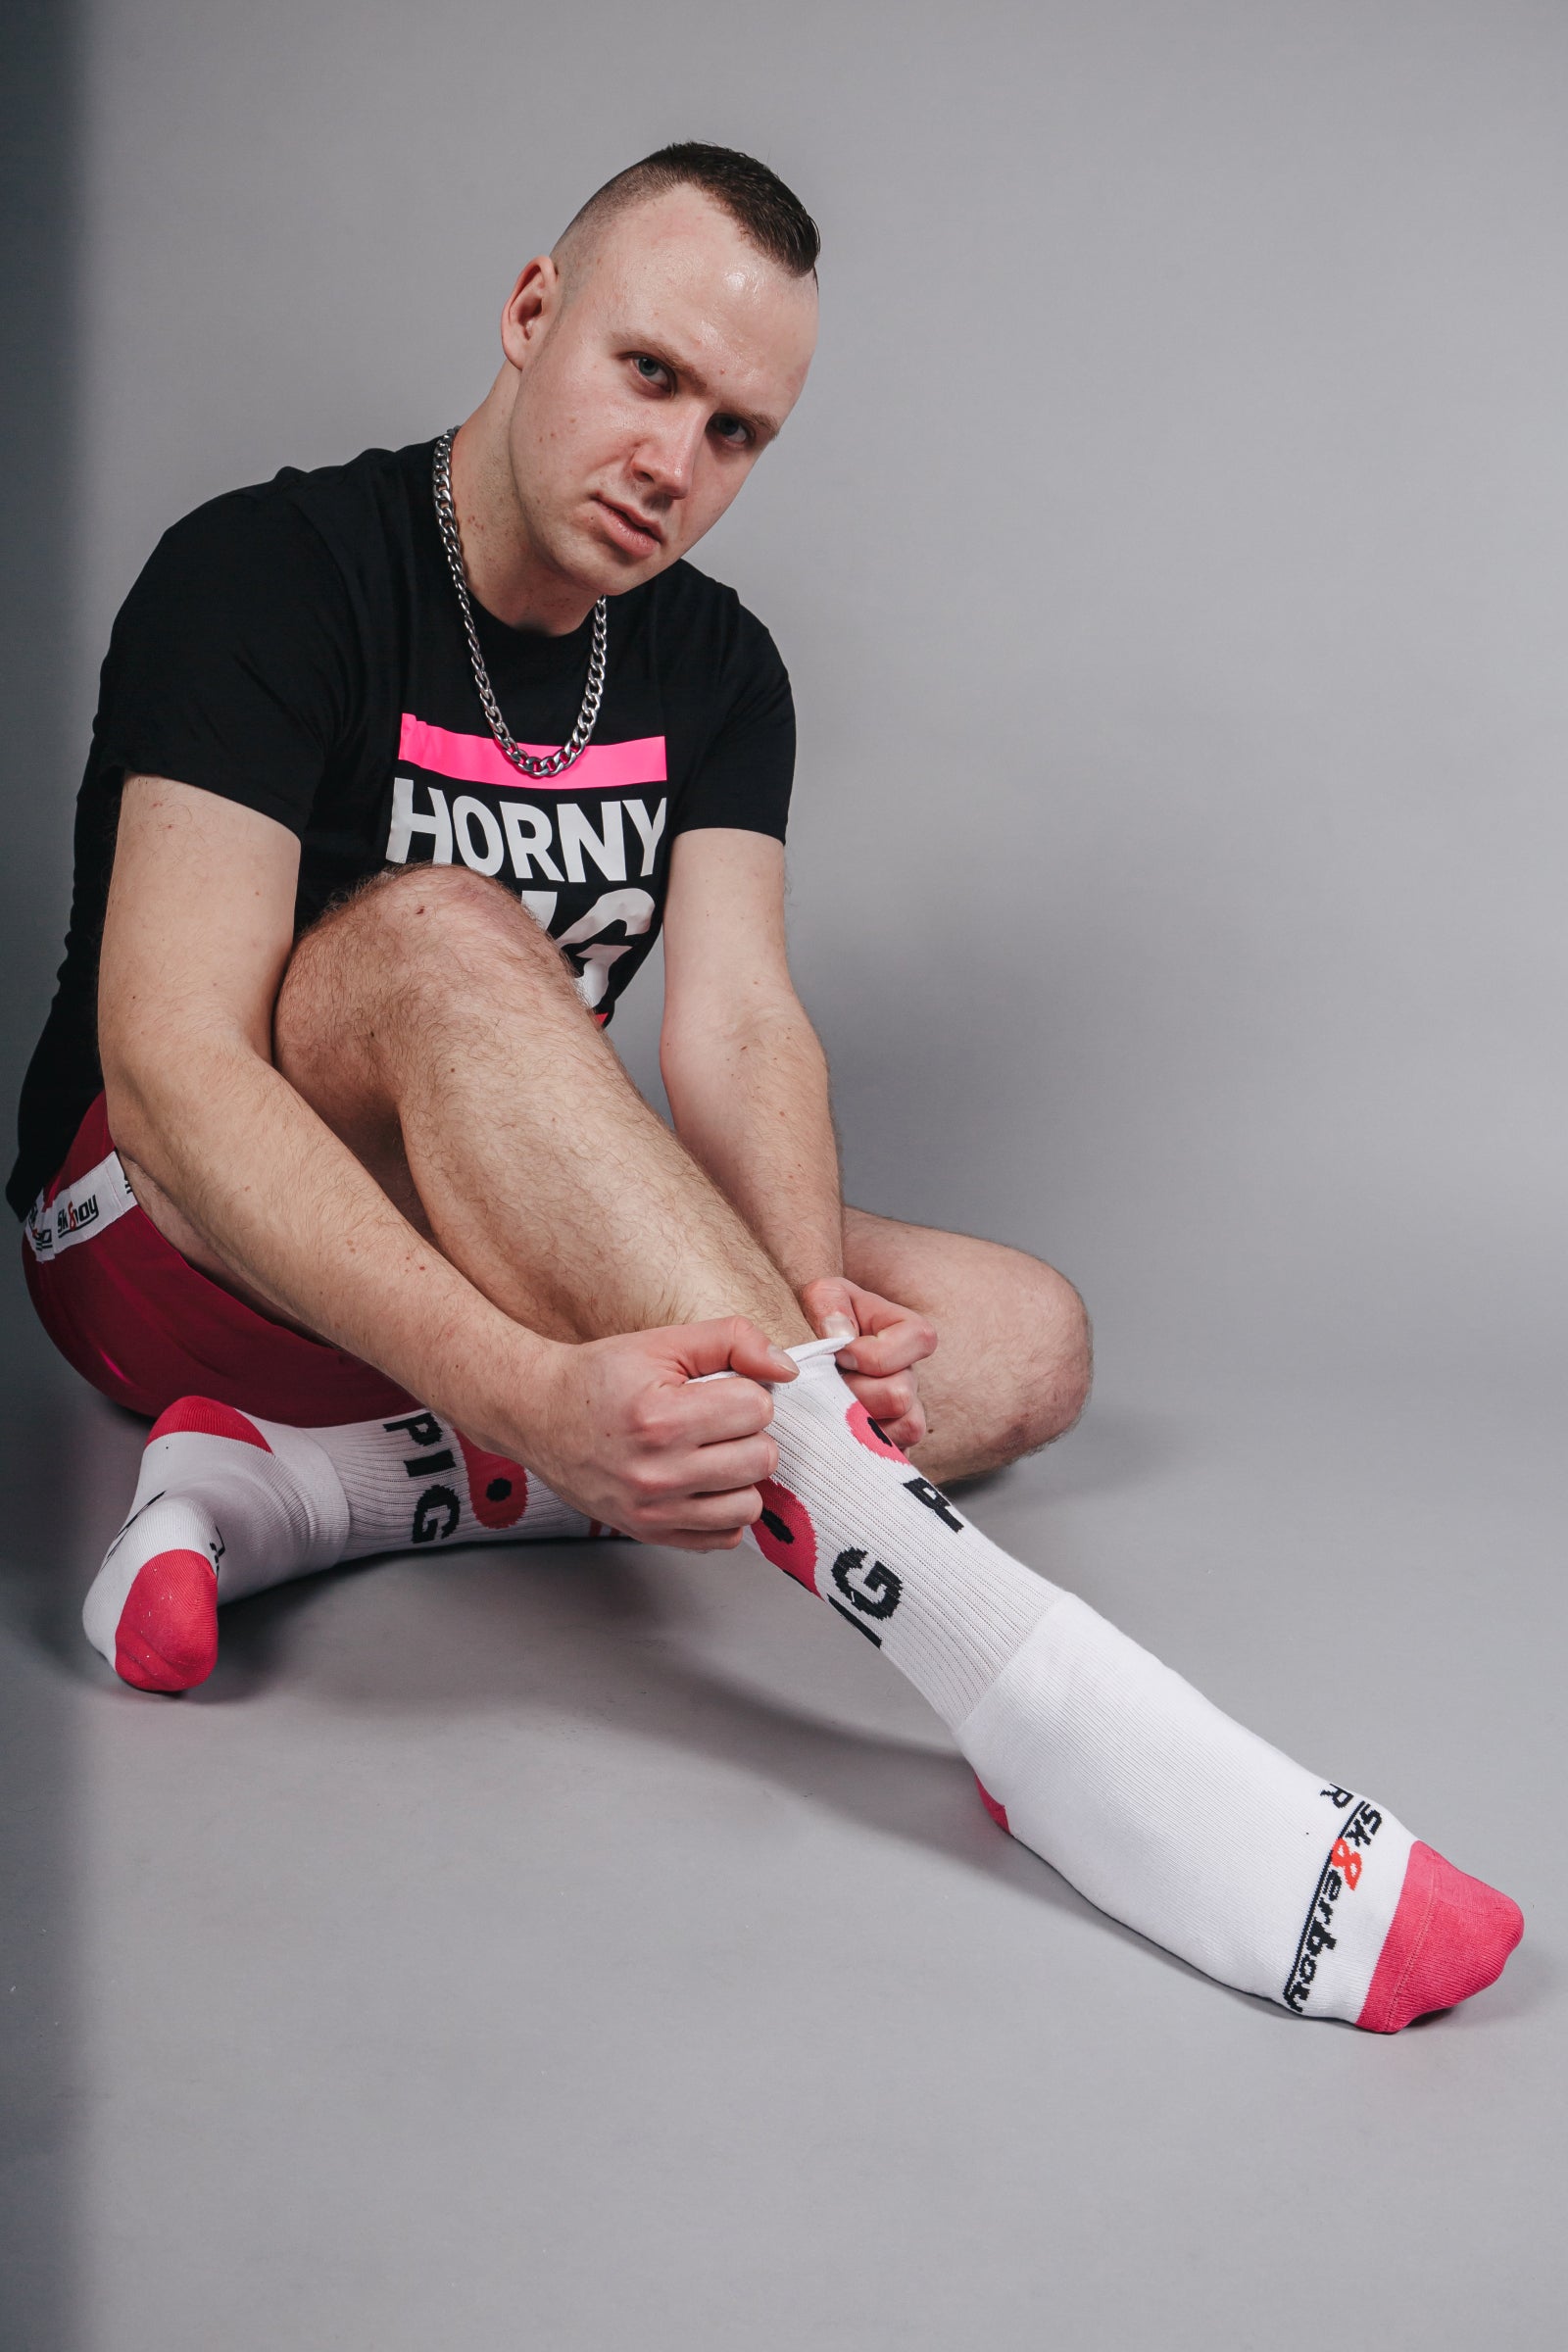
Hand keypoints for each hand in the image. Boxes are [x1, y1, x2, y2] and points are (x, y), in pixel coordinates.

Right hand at [517, 1318, 797, 1551]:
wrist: (538, 1414)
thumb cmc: (599, 1377)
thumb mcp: (662, 1342)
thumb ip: (732, 1340)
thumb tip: (786, 1369)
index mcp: (661, 1417)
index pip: (757, 1407)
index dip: (746, 1391)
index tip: (718, 1390)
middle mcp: (658, 1471)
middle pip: (762, 1458)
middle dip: (748, 1433)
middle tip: (716, 1421)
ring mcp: (653, 1510)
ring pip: (750, 1505)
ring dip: (740, 1476)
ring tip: (712, 1454)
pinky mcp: (649, 1533)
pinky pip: (723, 1539)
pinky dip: (722, 1512)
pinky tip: (702, 1484)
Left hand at [798, 1275, 936, 1454]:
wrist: (806, 1352)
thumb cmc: (819, 1322)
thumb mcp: (821, 1296)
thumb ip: (829, 1303)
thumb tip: (841, 1335)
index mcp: (906, 1332)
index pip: (920, 1339)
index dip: (876, 1352)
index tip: (841, 1352)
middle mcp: (911, 1375)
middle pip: (900, 1394)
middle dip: (855, 1391)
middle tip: (827, 1386)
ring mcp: (906, 1414)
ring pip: (903, 1429)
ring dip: (856, 1421)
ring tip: (829, 1409)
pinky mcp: (891, 1445)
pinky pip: (891, 1457)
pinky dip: (860, 1449)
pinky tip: (835, 1433)